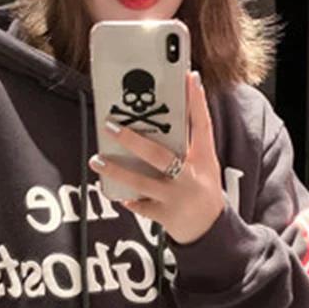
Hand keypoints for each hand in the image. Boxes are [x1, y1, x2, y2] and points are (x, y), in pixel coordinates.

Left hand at [88, 70, 223, 245]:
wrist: (210, 230)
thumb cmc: (202, 191)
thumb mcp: (203, 166)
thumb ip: (186, 146)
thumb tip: (161, 120)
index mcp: (204, 159)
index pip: (202, 125)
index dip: (197, 102)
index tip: (189, 77)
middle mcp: (191, 177)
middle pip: (159, 155)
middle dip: (133, 140)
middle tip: (111, 126)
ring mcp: (177, 197)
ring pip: (142, 183)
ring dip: (117, 172)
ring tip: (98, 161)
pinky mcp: (167, 216)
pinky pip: (142, 207)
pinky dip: (130, 201)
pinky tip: (119, 196)